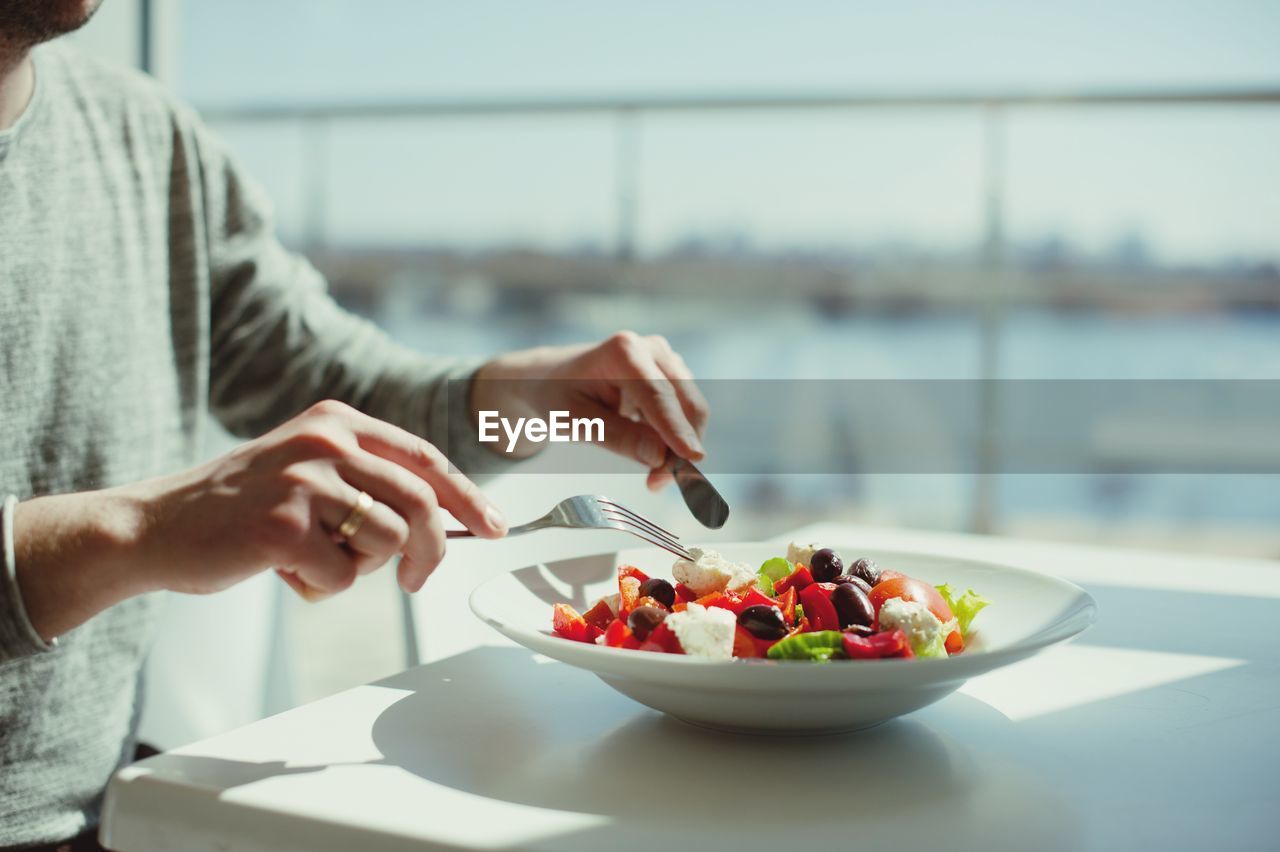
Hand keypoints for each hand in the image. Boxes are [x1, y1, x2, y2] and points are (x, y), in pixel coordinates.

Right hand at [13, 401, 505, 640]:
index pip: (425, 458)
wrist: (156, 527)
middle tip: (418, 580)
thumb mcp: (308, 468)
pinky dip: (322, 586)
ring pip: (387, 541)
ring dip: (361, 567)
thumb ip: (368, 479)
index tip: (496, 526)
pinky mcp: (284, 526)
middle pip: (421, 502)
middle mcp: (326, 440)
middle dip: (432, 550)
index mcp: (336, 419)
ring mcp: (304, 481)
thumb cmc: (241, 508)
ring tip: (316, 559)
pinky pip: (342, 575)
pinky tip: (284, 569)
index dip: (467, 496)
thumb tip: (444, 518)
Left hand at [472, 331, 709, 489]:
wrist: (552, 379)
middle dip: (680, 447)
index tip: (693, 458)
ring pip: (691, 410)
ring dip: (679, 446)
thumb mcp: (576, 422)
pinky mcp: (671, 374)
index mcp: (623, 351)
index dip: (677, 429)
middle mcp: (651, 348)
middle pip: (685, 403)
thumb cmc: (558, 396)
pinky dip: (676, 438)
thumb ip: (619, 437)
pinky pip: (685, 412)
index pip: (658, 396)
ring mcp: (665, 358)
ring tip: (652, 477)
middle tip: (657, 485)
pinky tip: (651, 452)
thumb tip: (661, 456)